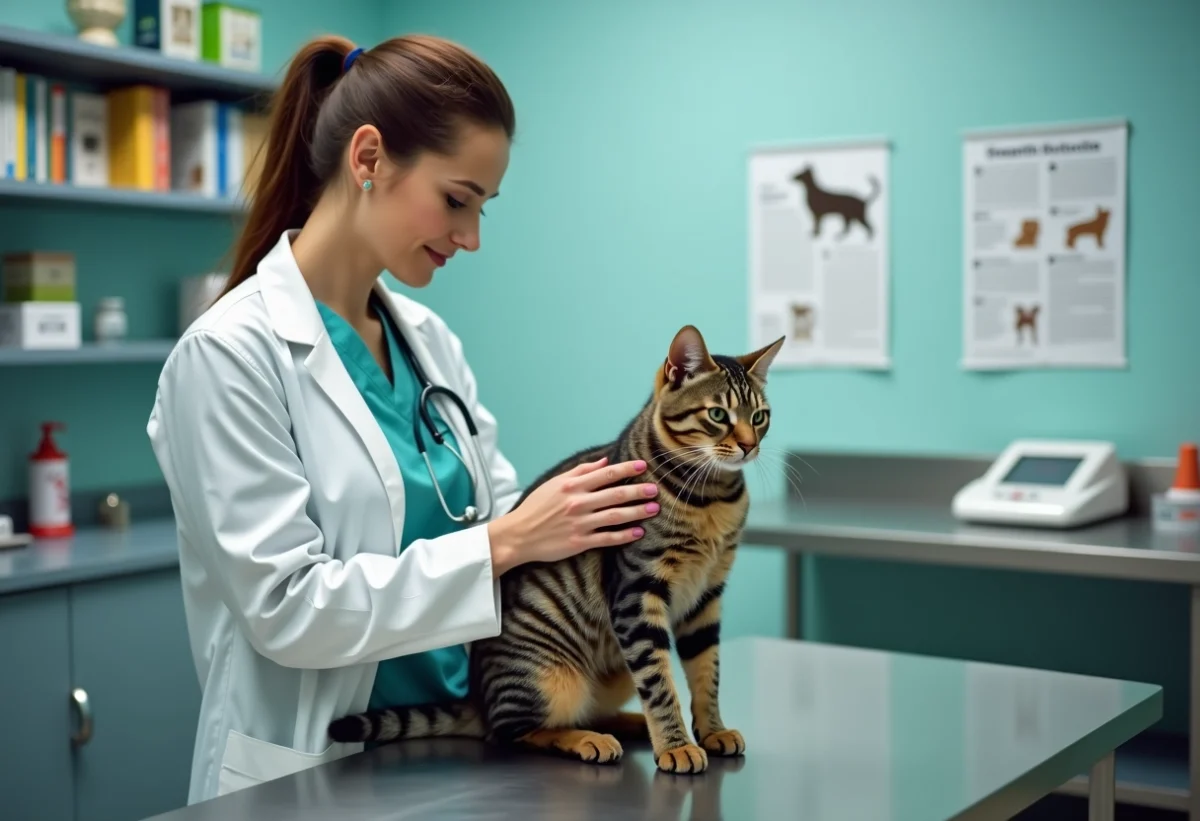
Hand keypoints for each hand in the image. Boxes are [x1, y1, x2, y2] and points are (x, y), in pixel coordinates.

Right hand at [487, 457, 658, 574]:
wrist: (518, 535)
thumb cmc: (535, 507)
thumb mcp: (554, 483)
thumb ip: (580, 471)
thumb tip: (604, 461)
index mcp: (572, 485)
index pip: (606, 474)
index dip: (627, 469)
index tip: (643, 466)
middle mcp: (578, 503)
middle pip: (616, 494)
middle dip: (639, 491)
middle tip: (655, 489)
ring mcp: (580, 523)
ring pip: (616, 516)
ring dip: (637, 512)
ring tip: (653, 508)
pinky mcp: (579, 542)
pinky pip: (607, 538)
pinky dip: (624, 535)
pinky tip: (638, 532)